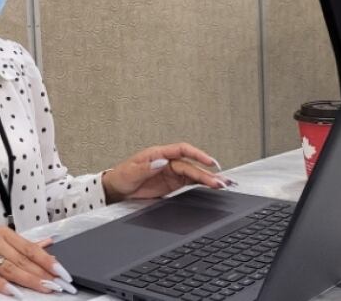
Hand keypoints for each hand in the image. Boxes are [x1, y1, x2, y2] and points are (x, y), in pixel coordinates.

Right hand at [0, 219, 73, 296]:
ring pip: (9, 268)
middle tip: (60, 285)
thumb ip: (22, 242)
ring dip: (29, 280)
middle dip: (44, 274)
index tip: (64, 273)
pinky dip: (1, 284)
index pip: (31, 249)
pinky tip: (13, 292)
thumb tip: (48, 244)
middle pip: (23, 260)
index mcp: (3, 232)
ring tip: (44, 289)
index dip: (49, 261)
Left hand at [101, 142, 234, 202]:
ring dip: (208, 179)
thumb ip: (146, 167)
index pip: (182, 150)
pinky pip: (190, 184)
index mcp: (158, 154)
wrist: (117, 190)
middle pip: (191, 166)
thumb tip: (162, 161)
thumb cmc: (122, 177)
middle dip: (206, 173)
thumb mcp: (131, 172)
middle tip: (219, 182)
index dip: (197, 154)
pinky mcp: (173, 185)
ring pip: (194, 175)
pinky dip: (202, 186)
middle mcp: (168, 162)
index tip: (208, 161)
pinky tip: (213, 188)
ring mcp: (171, 174)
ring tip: (223, 185)